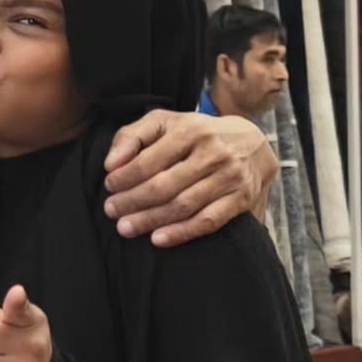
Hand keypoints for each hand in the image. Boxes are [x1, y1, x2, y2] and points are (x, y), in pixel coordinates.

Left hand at [103, 110, 277, 247]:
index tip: (109, 187)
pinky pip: (208, 221)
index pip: (150, 159)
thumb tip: (110, 163)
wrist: (252, 143)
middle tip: (111, 211)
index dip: (126, 176)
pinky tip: (158, 239)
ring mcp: (229, 177)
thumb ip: (133, 136)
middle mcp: (212, 153)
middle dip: (133, 201)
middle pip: (165, 185)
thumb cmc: (197, 133)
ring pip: (183, 205)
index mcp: (190, 130)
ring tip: (126, 227)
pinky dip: (182, 233)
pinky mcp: (241, 198)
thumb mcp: (165, 122)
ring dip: (151, 220)